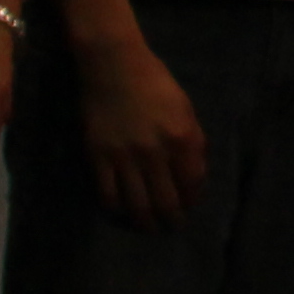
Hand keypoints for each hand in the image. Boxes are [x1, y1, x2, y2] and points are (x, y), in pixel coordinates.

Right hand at [76, 30, 209, 223]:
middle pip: (166, 200)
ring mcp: (124, 157)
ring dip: (145, 222)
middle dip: (172, 219)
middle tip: (171, 226)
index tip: (190, 207)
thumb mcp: (186, 109)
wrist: (114, 66)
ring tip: (149, 228)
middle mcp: (155, 152)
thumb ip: (193, 142)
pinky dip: (116, 208)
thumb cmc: (156, 84)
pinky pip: (107, 194)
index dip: (192, 201)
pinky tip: (121, 211)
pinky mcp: (98, 157)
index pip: (192, 183)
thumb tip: (195, 175)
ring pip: (137, 204)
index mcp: (182, 138)